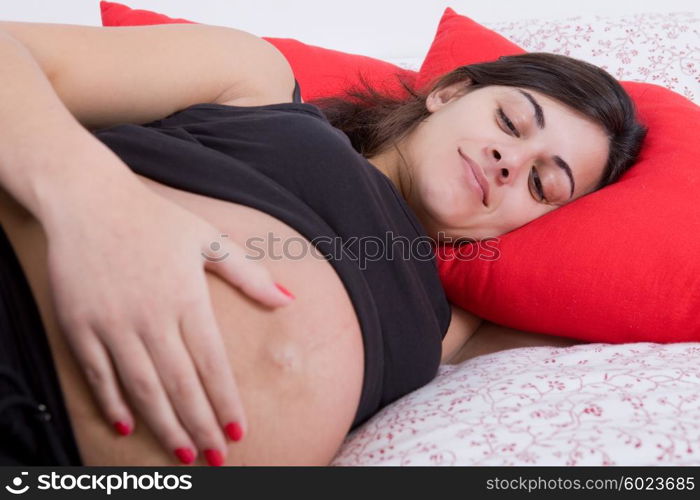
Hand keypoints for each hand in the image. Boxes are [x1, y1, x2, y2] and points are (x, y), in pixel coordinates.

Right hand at [42, 176, 293, 465]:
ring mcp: (112, 323)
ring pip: (142, 387)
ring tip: (184, 453)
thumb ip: (249, 274)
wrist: (89, 199)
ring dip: (164, 425)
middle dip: (201, 425)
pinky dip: (112, 403)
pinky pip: (98, 374)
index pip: (212, 363)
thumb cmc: (155, 219)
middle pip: (180, 385)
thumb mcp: (209, 238)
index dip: (226, 402)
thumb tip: (289, 300)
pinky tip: (126, 427)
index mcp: (186, 298)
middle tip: (216, 457)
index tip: (240, 432)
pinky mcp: (80, 325)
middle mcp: (151, 316)